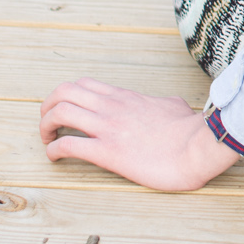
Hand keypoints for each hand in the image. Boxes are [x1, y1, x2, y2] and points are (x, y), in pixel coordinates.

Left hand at [38, 78, 241, 190]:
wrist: (198, 146)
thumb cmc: (190, 130)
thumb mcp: (173, 106)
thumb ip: (162, 104)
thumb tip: (167, 107)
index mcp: (124, 97)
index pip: (84, 85)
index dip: (65, 96)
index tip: (64, 112)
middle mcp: (111, 107)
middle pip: (63, 92)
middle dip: (47, 107)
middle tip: (47, 124)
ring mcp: (108, 128)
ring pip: (60, 112)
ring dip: (45, 126)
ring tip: (47, 139)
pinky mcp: (108, 152)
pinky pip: (68, 145)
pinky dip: (54, 150)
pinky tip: (55, 158)